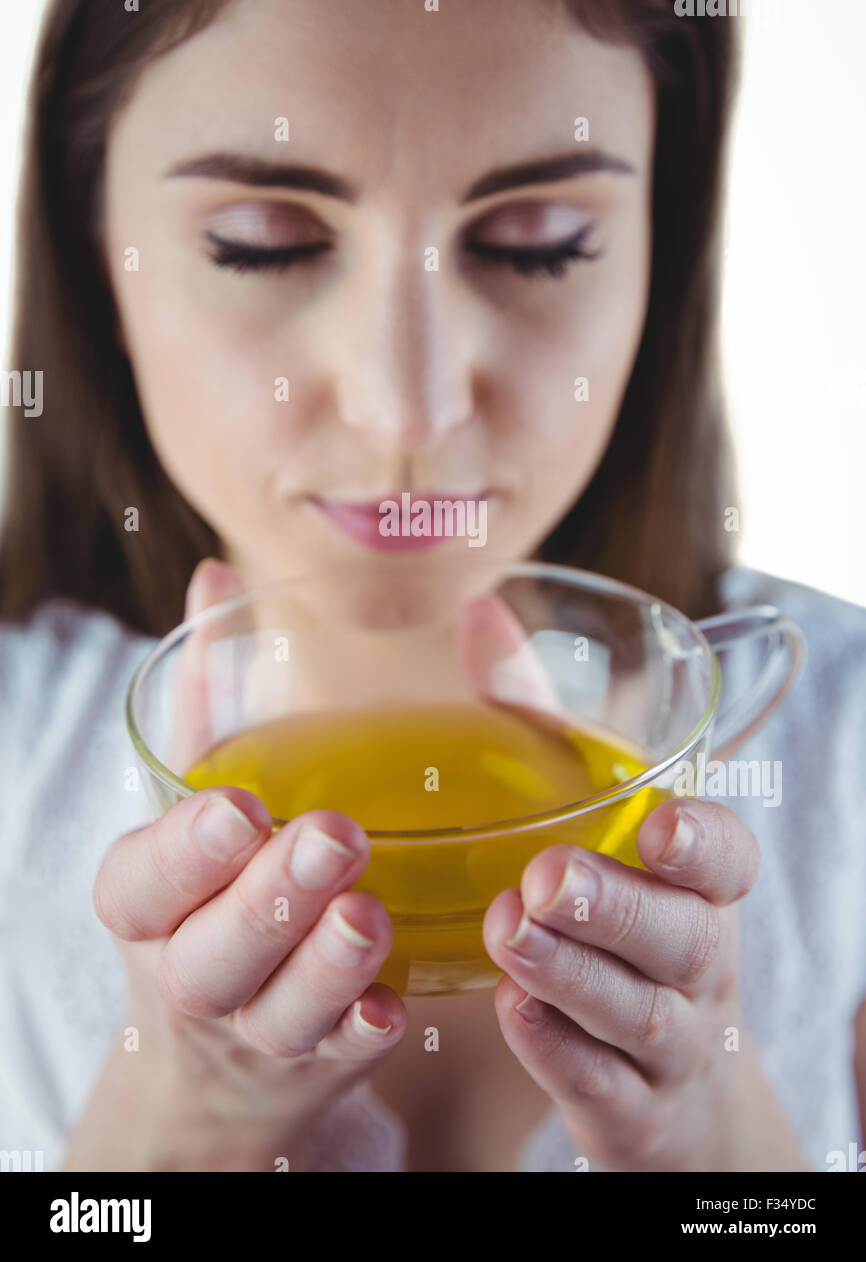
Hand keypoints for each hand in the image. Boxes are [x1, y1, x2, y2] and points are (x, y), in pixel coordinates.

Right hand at [67, 559, 406, 1171]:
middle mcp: (192, 972)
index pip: (146, 881)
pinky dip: (366, 1027)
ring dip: (328, 965)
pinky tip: (395, 995)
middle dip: (270, 898)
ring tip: (369, 914)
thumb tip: (218, 579)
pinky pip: (344, 1054)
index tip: (237, 808)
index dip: (187, 851)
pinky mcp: (318, 1065)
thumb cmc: (209, 896)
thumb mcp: (192, 804)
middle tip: (335, 839)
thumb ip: (208, 697)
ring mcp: (257, 1029)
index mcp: (146, 902)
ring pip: (285, 1011)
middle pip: (215, 952)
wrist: (215, 1062)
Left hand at [482, 797, 809, 1170]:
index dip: (705, 843)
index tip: (661, 826)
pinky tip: (512, 1004)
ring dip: (570, 971)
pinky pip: (600, 1082)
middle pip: (684, 940)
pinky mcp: (635, 1116)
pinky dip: (553, 1045)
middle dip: (615, 906)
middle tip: (548, 878)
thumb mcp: (625, 871)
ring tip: (509, 930)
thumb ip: (564, 774)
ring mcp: (676, 1051)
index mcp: (705, 899)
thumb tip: (497, 680)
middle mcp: (703, 973)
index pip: (729, 862)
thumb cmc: (634, 952)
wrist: (692, 1106)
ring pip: (638, 1013)